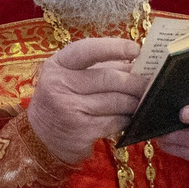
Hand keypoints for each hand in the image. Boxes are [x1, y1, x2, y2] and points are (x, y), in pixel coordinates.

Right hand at [26, 36, 150, 164]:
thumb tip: (136, 63)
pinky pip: (115, 121)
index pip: (87, 50)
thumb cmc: (61, 102)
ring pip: (115, 101)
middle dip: (134, 81)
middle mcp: (59, 85)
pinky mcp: (81, 131)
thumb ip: (97, 68)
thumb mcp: (68, 79)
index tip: (136, 49)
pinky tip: (129, 118)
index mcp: (57, 65)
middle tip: (149, 83)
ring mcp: (70, 109)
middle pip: (108, 78)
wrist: (39, 140)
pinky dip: (126, 119)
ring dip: (134, 102)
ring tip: (141, 101)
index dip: (114, 47)